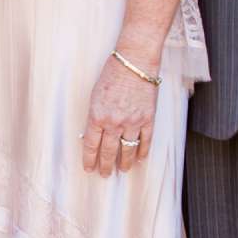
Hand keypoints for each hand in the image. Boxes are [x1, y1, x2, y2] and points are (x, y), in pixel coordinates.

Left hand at [81, 56, 155, 175]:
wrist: (134, 62)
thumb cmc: (112, 74)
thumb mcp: (95, 96)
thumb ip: (95, 116)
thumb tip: (95, 134)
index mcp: (97, 116)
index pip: (91, 145)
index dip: (89, 159)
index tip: (89, 168)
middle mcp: (114, 122)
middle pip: (108, 152)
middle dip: (105, 166)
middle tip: (104, 174)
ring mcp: (132, 122)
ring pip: (127, 150)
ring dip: (124, 163)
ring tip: (122, 170)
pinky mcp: (148, 119)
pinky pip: (145, 142)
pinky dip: (142, 153)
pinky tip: (140, 160)